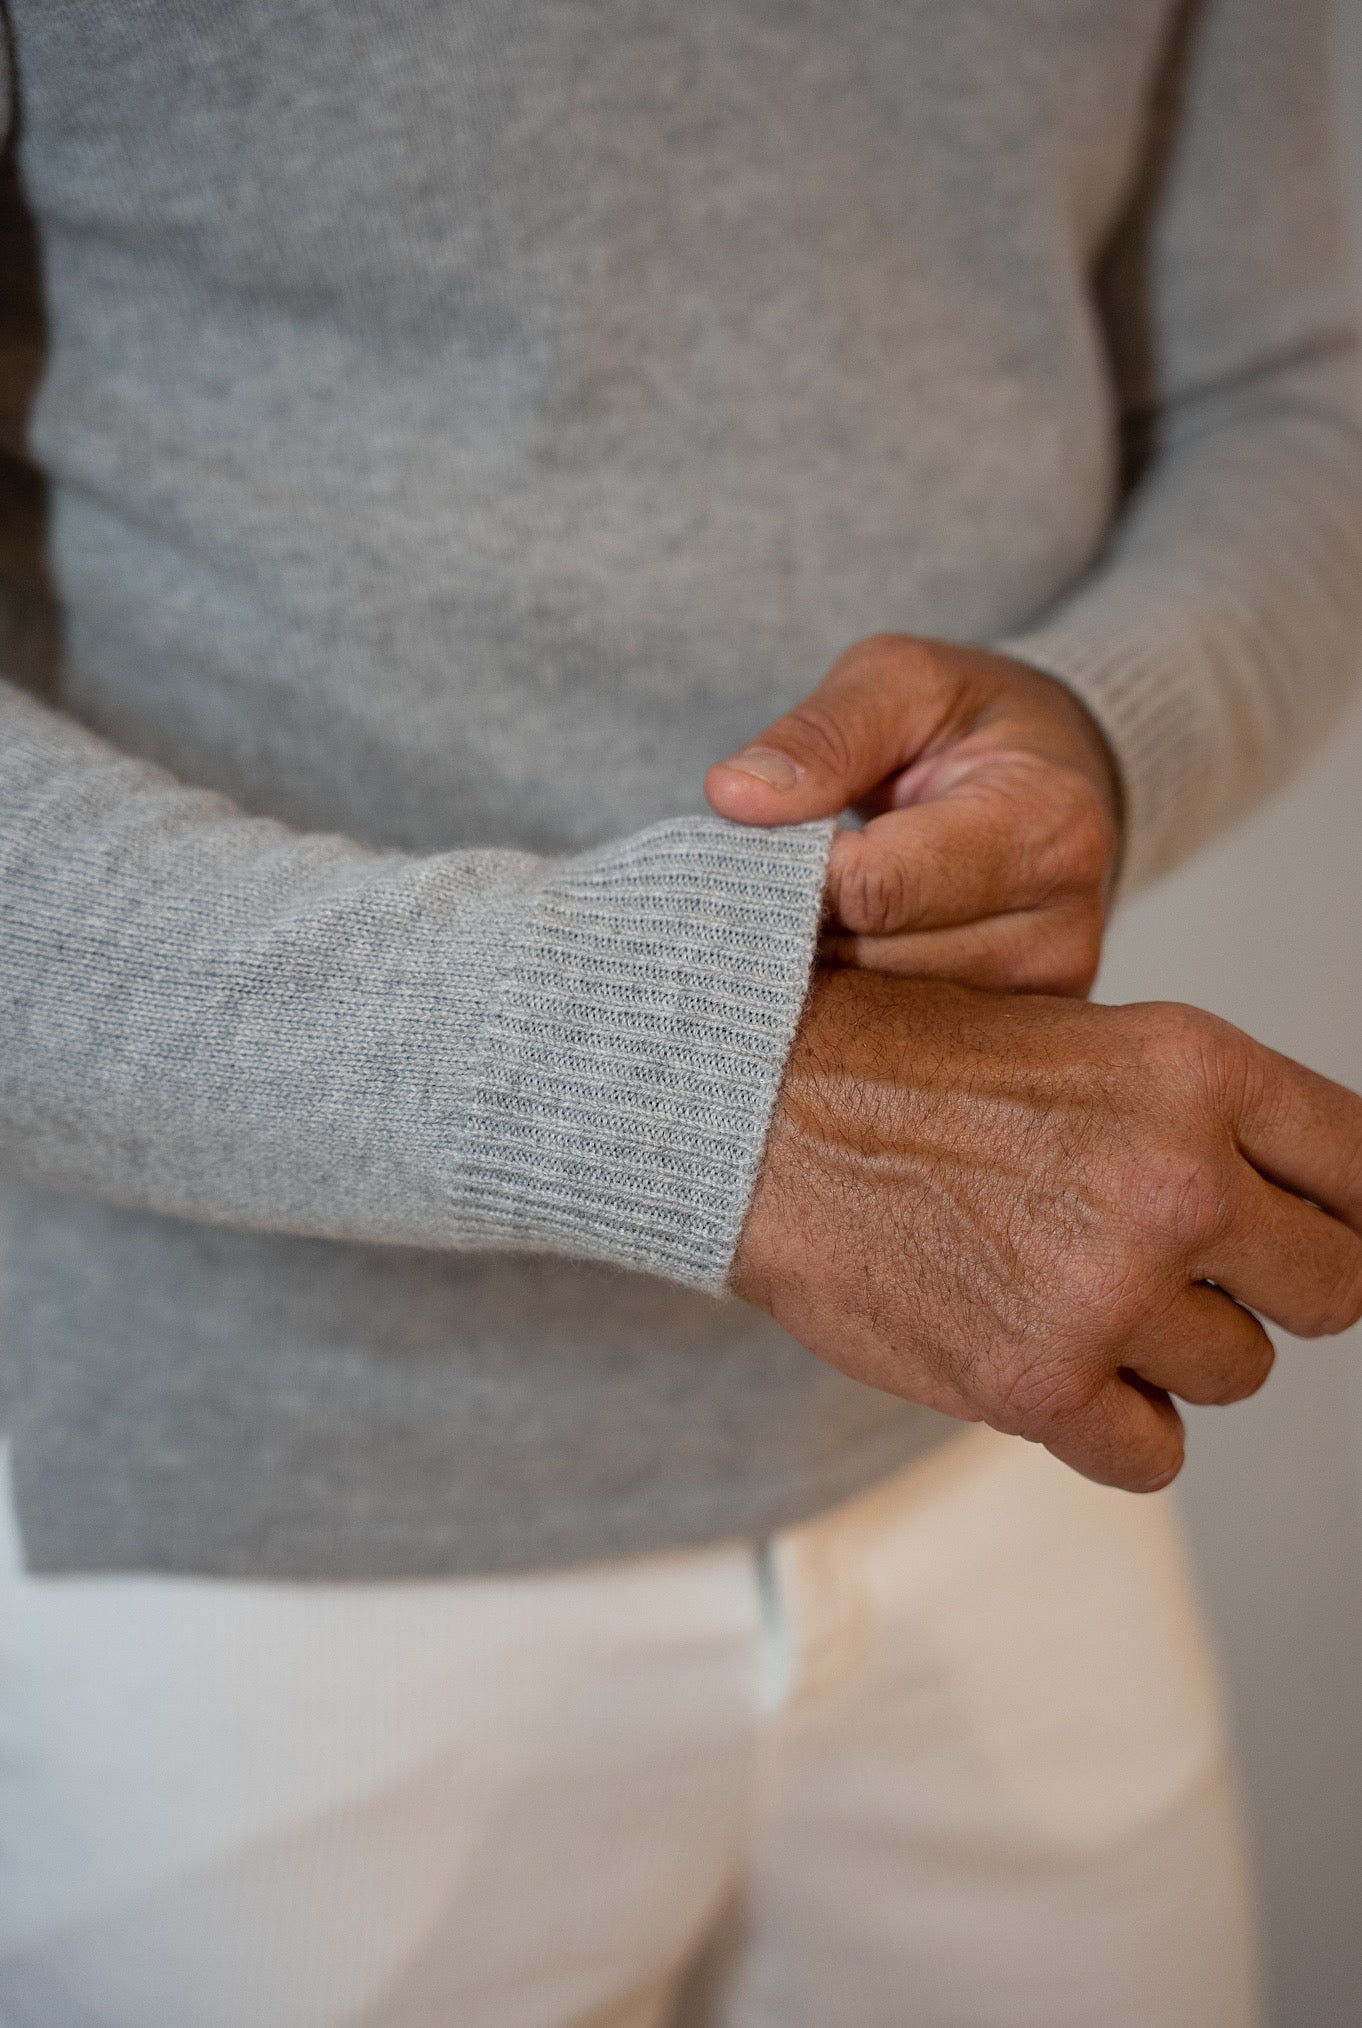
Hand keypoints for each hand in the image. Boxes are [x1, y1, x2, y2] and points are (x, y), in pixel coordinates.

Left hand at [706, 634, 1121, 994]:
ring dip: (827, 967)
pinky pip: (904, 1040)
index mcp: (1047, 824)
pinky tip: (857, 945)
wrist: (1057, 776)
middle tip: (786, 876)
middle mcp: (1063, 928)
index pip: (878, 888)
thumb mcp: (900, 682)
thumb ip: (821, 736)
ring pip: (879, 1016)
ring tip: (828, 905)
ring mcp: (1047, 997)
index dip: (797, 871)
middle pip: (872, 962)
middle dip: (806, 922)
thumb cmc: (970, 722)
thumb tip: (733, 796)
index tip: (769, 842)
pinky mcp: (1020, 1033)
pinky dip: (859, 1002)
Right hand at [733, 970, 1361, 1490]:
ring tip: (1077, 1292)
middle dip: (1271, 1287)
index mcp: (1196, 1069)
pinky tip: (1051, 1360)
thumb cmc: (904, 1067)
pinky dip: (1114, 1424)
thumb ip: (1206, 1117)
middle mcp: (1175, 1180)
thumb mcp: (1088, 1039)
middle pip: (1337, 1289)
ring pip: (1240, 1372)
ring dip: (1175, 1350)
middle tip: (1188, 1271)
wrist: (752, 1113)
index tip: (1315, 1237)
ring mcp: (1106, 1290)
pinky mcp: (1036, 1386)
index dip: (1347, 1214)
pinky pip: (1157, 1453)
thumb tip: (1309, 1206)